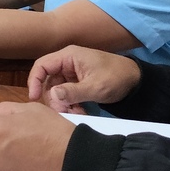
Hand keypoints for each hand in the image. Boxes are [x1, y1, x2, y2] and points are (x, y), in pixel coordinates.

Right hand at [27, 46, 141, 113]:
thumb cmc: (116, 78)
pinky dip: (70, 104)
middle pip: (47, 81)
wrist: (135, 81)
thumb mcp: (95, 87)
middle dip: (53, 98)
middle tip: (64, 112)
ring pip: (56, 90)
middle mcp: (67, 63)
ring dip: (63, 103)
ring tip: (76, 113)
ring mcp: (72, 73)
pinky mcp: (77, 82)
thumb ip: (73, 92)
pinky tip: (80, 111)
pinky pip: (66, 94)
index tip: (34, 98)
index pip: (42, 65)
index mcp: (68, 56)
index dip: (34, 81)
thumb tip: (52, 96)